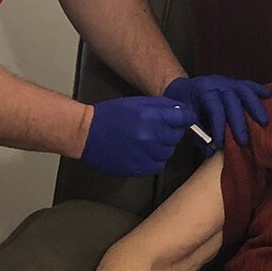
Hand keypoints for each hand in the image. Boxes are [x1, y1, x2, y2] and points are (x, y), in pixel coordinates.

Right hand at [81, 96, 196, 175]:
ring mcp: (144, 153)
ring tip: (146, 141)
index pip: (184, 118)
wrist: (86, 133)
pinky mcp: (138, 168)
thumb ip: (161, 106)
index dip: (186, 119)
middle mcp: (149, 135)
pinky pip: (158, 165)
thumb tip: (182, 110)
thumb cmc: (110, 115)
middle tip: (157, 130)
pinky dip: (154, 160)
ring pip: (169, 152)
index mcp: (150, 115)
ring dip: (162, 147)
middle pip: (177, 136)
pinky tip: (143, 153)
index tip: (185, 120)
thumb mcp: (136, 103)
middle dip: (171, 132)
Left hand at [164, 75, 270, 151]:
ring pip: (244, 91)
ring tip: (264, 122)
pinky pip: (248, 85)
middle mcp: (217, 83)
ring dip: (255, 107)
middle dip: (239, 122)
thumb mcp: (186, 119)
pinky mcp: (234, 83)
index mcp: (203, 91)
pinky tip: (269, 95)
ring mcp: (228, 81)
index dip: (219, 126)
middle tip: (244, 141)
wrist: (182, 87)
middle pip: (232, 101)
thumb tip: (211, 152)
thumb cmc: (185, 105)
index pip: (215, 108)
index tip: (222, 143)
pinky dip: (259, 90)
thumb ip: (198, 135)